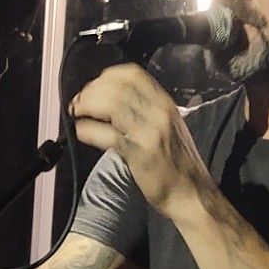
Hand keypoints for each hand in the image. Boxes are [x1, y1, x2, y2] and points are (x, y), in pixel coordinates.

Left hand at [67, 63, 208, 219]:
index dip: (107, 77)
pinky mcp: (139, 154)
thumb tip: (113, 101)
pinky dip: (89, 130)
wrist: (191, 193)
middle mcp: (159, 113)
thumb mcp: (168, 127)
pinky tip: (81, 132)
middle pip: (118, 87)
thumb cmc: (177, 163)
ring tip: (77, 113)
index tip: (94, 87)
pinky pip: (107, 135)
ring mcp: (150, 132)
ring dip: (87, 106)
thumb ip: (146, 111)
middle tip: (79, 102)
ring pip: (111, 106)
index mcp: (165, 104)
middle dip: (92, 91)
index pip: (133, 74)